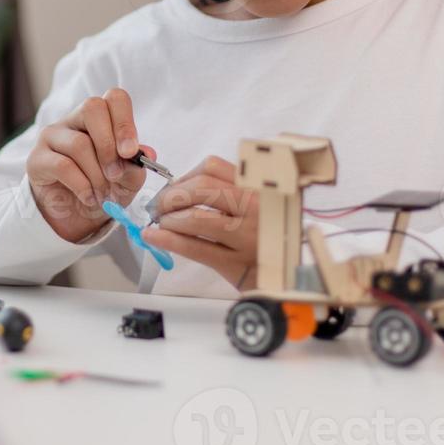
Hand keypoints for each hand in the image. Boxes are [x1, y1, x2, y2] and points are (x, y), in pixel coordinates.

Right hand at [26, 88, 151, 242]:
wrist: (76, 217)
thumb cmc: (103, 190)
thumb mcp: (127, 181)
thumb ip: (136, 166)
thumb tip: (147, 153)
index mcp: (100, 119)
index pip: (114, 98)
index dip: (125, 122)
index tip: (131, 152)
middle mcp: (74, 120)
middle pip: (92, 108)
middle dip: (109, 144)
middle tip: (115, 174)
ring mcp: (52, 136)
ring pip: (79, 143)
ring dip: (97, 175)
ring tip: (102, 194)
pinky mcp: (37, 159)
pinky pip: (63, 165)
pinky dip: (82, 186)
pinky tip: (88, 197)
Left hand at [141, 156, 259, 288]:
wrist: (289, 276)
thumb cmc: (267, 236)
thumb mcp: (260, 203)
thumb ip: (230, 190)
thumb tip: (181, 187)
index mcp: (259, 187)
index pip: (213, 167)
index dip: (185, 176)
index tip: (173, 188)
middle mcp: (256, 207)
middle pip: (201, 187)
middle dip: (171, 196)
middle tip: (158, 206)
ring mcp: (246, 236)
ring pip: (195, 218)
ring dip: (168, 218)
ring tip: (160, 223)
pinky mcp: (235, 263)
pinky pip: (195, 247)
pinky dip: (168, 240)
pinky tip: (154, 237)